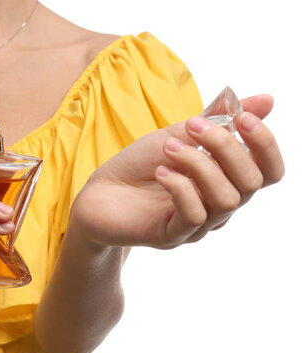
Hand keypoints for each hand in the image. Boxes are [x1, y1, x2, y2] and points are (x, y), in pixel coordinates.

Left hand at [70, 94, 284, 248]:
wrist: (98, 193)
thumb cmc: (139, 166)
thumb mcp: (179, 135)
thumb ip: (218, 121)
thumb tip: (268, 100)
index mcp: (226, 182)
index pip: (270, 172)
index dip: (265, 144)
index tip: (243, 116)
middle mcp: (218, 207)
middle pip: (252, 183)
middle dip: (225, 147)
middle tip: (192, 126)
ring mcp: (197, 226)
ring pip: (226, 199)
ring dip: (198, 164)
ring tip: (169, 148)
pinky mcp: (172, 237)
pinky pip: (194, 216)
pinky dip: (180, 187)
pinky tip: (161, 172)